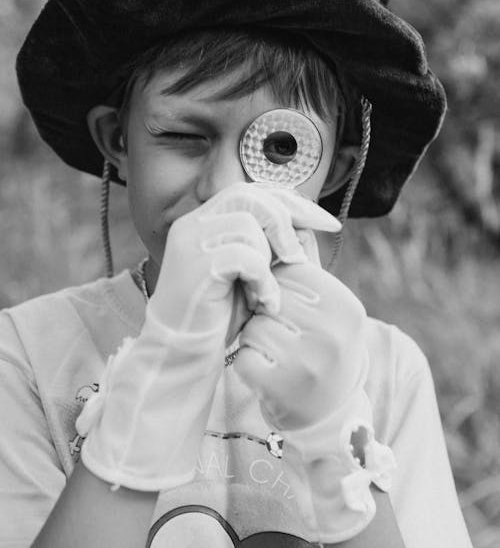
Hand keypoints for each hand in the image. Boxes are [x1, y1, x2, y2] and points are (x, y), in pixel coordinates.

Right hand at [149, 182, 340, 343]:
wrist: (183, 356)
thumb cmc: (218, 318)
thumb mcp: (251, 275)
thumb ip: (270, 246)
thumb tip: (306, 223)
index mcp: (204, 220)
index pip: (253, 192)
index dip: (292, 203)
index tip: (327, 222)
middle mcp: (192, 223)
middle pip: (249, 196)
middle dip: (284, 222)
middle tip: (298, 259)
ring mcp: (189, 241)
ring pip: (247, 224)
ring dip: (269, 259)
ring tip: (267, 293)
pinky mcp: (194, 264)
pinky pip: (243, 255)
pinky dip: (262, 279)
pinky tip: (262, 303)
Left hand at [234, 260, 367, 430]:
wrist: (331, 414)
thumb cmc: (322, 346)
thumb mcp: (326, 305)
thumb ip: (306, 262)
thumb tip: (286, 210)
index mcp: (345, 306)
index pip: (290, 272)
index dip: (278, 285)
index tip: (286, 305)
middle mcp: (332, 334)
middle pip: (271, 297)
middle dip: (265, 311)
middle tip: (280, 332)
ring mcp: (307, 363)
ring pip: (254, 326)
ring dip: (255, 337)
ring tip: (275, 352)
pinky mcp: (281, 388)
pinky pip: (244, 357)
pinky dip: (247, 364)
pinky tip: (266, 372)